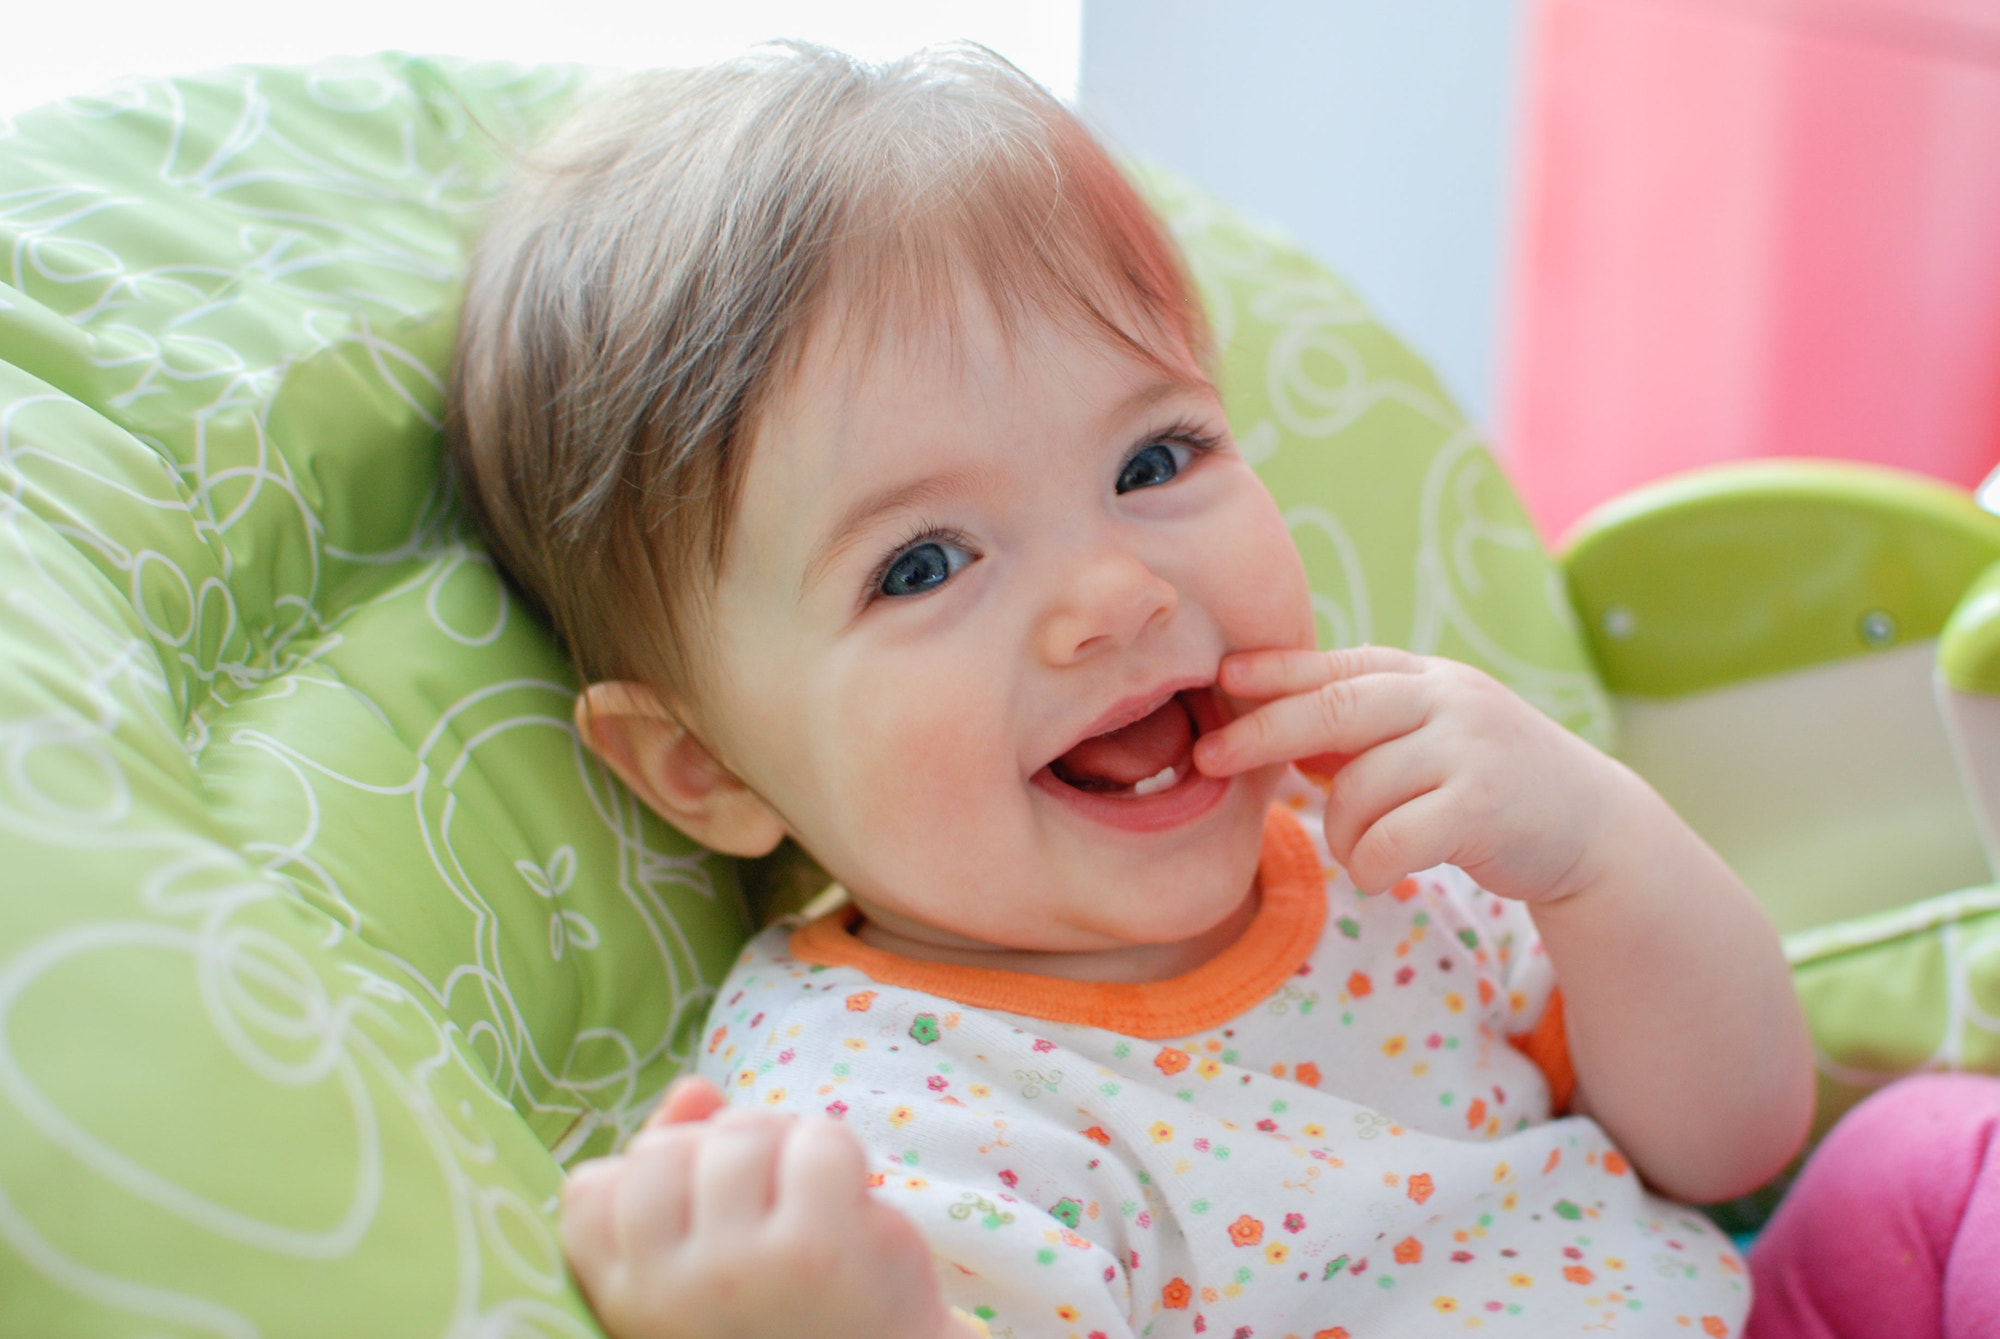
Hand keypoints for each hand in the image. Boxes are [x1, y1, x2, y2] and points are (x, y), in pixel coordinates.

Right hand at [563, 1081, 974, 1338]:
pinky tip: (853, 1214)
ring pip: (744, 1132)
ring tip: (812, 1211)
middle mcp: (668, 1291)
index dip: (655, 1179)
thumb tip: (692, 1089)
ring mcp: (738, 1268)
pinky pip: (817, 1140)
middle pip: (667, 1146)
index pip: (591, 1190)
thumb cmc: (791, 1314)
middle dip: (726, 1155)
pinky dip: (844, 1158)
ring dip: (788, 1152)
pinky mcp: (815, 1248)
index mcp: (629, 1303)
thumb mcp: (710, 1265)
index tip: (705, 1217)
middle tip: (771, 1212)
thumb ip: (679, 1180)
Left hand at [1194, 646, 1629, 904]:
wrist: (1591, 828)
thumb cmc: (1487, 783)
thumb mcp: (1429, 738)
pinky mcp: (1482, 806)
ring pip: (1356, 792)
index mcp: (1426, 677)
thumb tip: (1271, 726)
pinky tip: (1383, 873)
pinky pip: (1387, 842)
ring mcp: (1468, 749)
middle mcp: (1448, 700)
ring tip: (1363, 850)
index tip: (1222, 677)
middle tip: (1209, 758)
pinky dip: (1369, 867)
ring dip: (1341, 834)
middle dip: (1261, 733)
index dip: (1274, 670)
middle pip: (1333, 710)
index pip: (1337, 664)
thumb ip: (1363, 728)